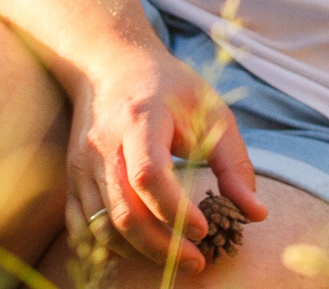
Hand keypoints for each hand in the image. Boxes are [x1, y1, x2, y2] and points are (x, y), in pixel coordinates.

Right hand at [61, 43, 266, 268]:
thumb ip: (234, 163)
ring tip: (177, 259)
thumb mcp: (212, 112)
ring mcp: (82, 166)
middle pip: (125, 212)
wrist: (112, 67)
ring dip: (139, 252)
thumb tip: (256, 214)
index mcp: (140, 120)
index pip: (150, 176)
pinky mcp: (72, 180)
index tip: (206, 229)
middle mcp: (103, 147)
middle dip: (162, 246)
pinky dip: (110, 248)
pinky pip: (83, 227)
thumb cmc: (170, 88)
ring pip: (102, 227)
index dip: (176, 210)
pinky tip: (140, 251)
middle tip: (197, 261)